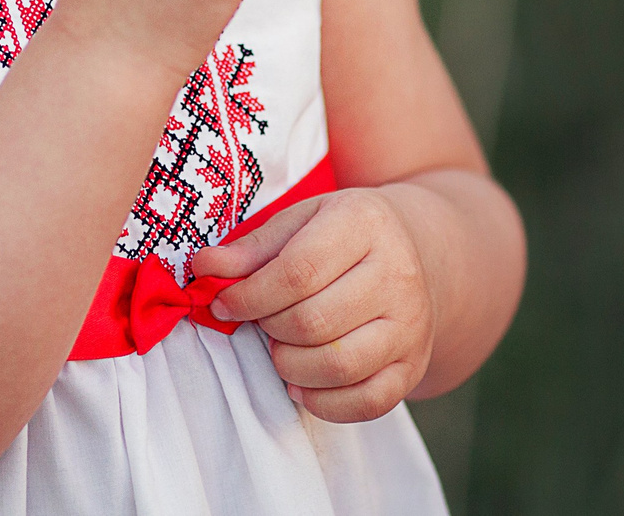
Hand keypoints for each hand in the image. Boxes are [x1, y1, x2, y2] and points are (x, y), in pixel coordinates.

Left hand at [190, 188, 434, 421]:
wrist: (419, 252)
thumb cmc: (342, 235)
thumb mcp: (300, 220)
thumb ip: (252, 247)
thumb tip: (204, 269)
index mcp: (364, 223)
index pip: (298, 272)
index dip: (250, 296)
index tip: (224, 304)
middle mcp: (397, 274)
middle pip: (315, 322)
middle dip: (270, 329)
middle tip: (261, 322)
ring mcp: (411, 325)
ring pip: (339, 365)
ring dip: (291, 366)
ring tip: (281, 348)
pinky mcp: (413, 366)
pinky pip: (366, 402)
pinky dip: (323, 402)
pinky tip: (303, 380)